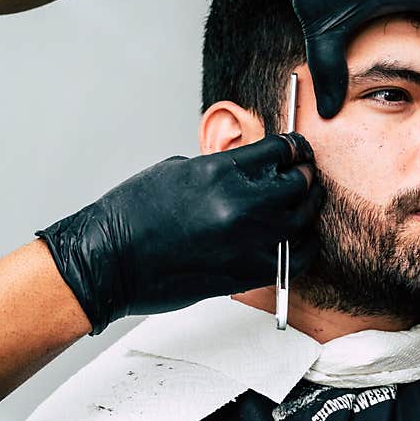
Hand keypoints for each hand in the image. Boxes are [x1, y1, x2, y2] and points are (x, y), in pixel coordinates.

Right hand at [37, 133, 322, 333]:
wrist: (110, 261)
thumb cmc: (133, 215)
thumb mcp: (178, 171)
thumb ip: (221, 168)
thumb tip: (249, 170)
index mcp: (220, 170)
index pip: (280, 150)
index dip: (295, 148)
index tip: (298, 150)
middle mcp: (241, 204)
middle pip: (298, 183)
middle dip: (305, 175)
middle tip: (306, 175)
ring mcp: (248, 241)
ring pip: (303, 219)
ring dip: (309, 207)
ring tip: (308, 202)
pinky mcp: (249, 273)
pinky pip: (297, 257)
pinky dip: (305, 245)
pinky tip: (302, 239)